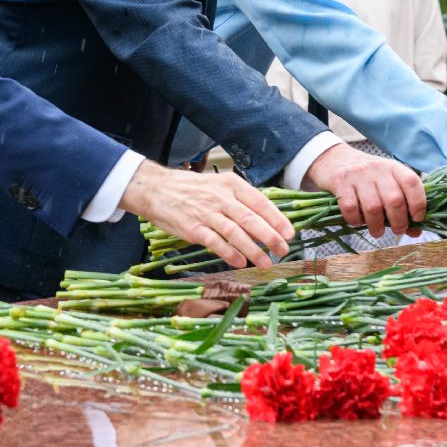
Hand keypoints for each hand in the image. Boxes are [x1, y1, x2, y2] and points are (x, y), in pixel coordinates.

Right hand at [118, 161, 293, 269]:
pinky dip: (229, 254)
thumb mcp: (219, 185)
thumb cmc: (191, 189)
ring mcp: (206, 213)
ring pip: (236, 232)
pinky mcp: (193, 228)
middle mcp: (221, 197)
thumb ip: (240, 199)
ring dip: (253, 250)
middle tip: (283, 250)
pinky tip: (240, 262)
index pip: (260, 202)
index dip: (277, 218)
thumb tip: (266, 218)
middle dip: (270, 236)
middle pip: (251, 218)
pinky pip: (215, 242)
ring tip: (266, 263)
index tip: (290, 233)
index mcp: (231, 184)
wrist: (156, 189)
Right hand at [303, 143, 426, 238]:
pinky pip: (351, 208)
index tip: (417, 218)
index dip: (419, 203)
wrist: (333, 159)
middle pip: (394, 200)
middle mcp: (377, 168)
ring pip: (373, 207)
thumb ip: (402, 205)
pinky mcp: (340, 182)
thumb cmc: (366, 177)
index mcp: (393, 167)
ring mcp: (358, 175)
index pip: (412, 182)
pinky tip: (358, 222)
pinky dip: (356, 221)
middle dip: (399, 222)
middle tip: (397, 230)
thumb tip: (416, 232)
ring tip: (377, 231)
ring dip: (377, 226)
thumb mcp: (386, 183)